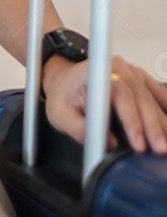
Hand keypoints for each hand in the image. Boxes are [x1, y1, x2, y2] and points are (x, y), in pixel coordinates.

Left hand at [43, 54, 166, 153]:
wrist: (65, 79)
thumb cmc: (64, 95)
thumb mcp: (60, 114)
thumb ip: (80, 129)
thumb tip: (109, 144)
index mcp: (96, 71)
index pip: (118, 94)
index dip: (130, 119)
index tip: (138, 144)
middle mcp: (117, 67)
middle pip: (139, 97)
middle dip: (151, 126)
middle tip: (160, 150)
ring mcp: (131, 71)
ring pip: (151, 97)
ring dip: (161, 122)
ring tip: (166, 145)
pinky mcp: (140, 79)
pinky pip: (157, 92)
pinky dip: (165, 108)